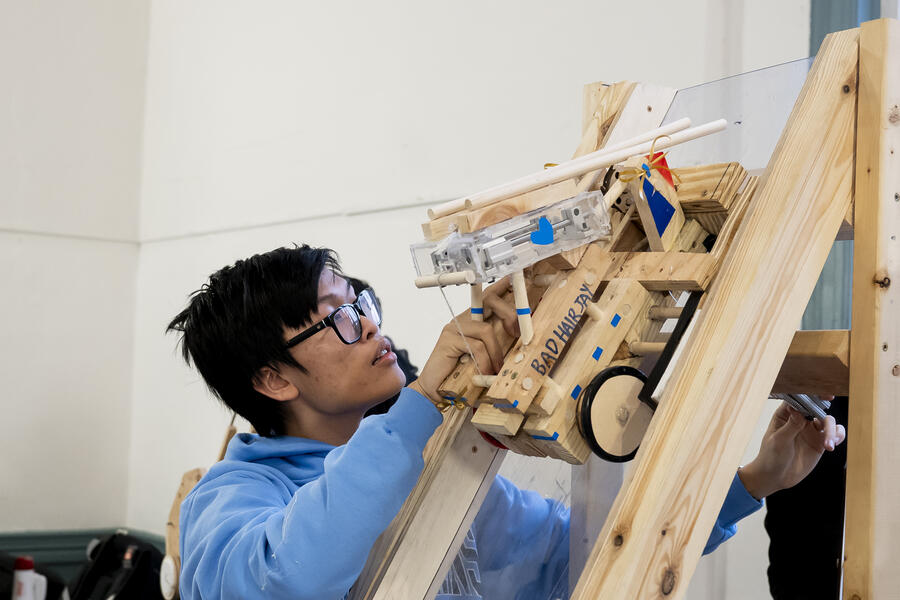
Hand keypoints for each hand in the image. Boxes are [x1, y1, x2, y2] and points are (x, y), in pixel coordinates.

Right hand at [411, 279, 516, 402]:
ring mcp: (454, 327)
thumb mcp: (484, 355)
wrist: (435, 389)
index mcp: (472, 319)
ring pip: (486, 329)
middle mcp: (463, 318)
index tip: (519, 274)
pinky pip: (476, 346)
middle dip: (509, 314)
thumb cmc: (462, 373)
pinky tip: (484, 371)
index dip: (504, 284)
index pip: (489, 295)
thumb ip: (496, 345)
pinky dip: (485, 361)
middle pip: (489, 300)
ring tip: (497, 368)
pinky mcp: (449, 340)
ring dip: (496, 352)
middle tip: (518, 333)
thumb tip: (520, 342)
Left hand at [738, 401, 845, 499]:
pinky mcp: (820, 442)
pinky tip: (832, 445)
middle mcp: (800, 419)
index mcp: (786, 414)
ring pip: (828, 421)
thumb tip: (800, 411)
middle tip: (828, 420)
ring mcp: (811, 430)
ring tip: (828, 445)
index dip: (811, 394)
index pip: (799, 398)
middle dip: (826, 410)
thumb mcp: (779, 440)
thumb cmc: (770, 456)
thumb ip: (791, 426)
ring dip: (832, 430)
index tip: (823, 395)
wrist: (775, 477)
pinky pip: (834, 434)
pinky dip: (838, 436)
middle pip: (817, 407)